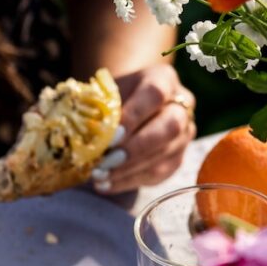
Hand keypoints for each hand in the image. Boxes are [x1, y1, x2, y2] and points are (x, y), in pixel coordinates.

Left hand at [91, 64, 195, 195]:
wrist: (131, 107)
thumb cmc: (116, 99)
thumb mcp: (107, 94)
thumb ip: (99, 109)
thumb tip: (83, 135)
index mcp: (164, 80)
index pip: (155, 95)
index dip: (133, 116)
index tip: (110, 137)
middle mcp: (181, 107)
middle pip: (168, 128)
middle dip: (134, 149)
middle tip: (105, 163)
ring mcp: (183, 136)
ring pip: (162, 156)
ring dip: (127, 171)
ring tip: (99, 177)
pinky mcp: (176, 160)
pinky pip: (156, 175)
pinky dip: (128, 182)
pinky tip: (106, 185)